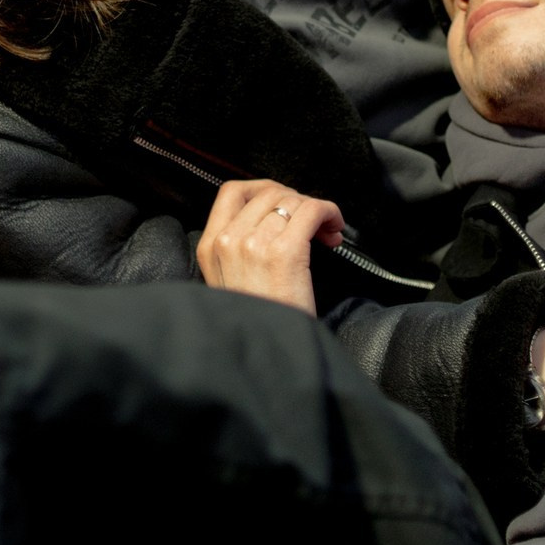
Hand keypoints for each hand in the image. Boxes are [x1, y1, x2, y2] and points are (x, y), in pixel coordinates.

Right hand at [196, 179, 341, 313]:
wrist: (268, 355)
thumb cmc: (259, 322)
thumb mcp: (229, 284)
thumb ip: (238, 249)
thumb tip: (273, 219)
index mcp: (210, 247)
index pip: (232, 192)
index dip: (264, 190)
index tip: (283, 203)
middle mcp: (229, 241)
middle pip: (268, 192)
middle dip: (296, 200)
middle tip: (312, 222)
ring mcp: (254, 244)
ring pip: (292, 199)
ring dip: (315, 209)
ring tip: (326, 231)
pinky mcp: (284, 251)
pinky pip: (312, 210)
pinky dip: (329, 212)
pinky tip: (334, 230)